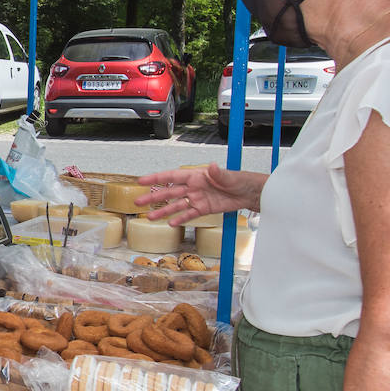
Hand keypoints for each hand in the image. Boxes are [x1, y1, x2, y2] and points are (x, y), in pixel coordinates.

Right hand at [135, 163, 260, 224]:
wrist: (251, 194)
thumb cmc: (241, 180)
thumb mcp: (230, 177)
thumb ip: (219, 173)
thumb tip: (212, 167)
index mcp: (197, 176)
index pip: (172, 176)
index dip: (156, 178)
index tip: (141, 181)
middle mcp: (194, 187)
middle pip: (169, 192)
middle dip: (153, 197)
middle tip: (138, 202)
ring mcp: (198, 198)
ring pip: (176, 205)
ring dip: (163, 211)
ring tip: (150, 217)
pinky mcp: (204, 209)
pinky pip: (189, 214)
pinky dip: (180, 219)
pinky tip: (171, 223)